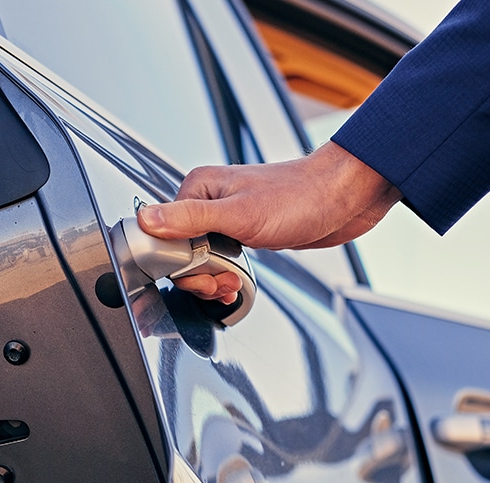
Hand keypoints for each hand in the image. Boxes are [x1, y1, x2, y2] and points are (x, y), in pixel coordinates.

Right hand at [137, 141, 400, 301]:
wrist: (344, 197)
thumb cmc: (300, 197)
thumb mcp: (239, 213)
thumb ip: (190, 218)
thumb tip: (145, 219)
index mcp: (198, 188)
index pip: (164, 234)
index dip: (178, 264)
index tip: (201, 276)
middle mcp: (208, 201)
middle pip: (180, 251)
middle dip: (198, 276)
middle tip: (221, 284)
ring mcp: (226, 217)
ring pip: (200, 259)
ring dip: (212, 279)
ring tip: (231, 286)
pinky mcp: (244, 232)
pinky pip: (220, 260)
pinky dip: (225, 276)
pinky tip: (235, 284)